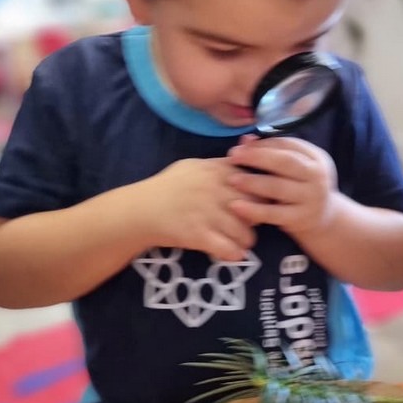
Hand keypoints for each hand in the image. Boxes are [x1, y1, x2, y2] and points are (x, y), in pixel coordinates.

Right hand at [132, 158, 255, 261]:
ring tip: (237, 240)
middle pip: (258, 209)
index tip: (255, 203)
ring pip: (247, 233)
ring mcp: (209, 213)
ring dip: (245, 240)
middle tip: (246, 224)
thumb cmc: (170, 186)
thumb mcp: (196, 166)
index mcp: (219, 171)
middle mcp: (217, 190)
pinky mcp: (199, 235)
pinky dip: (233, 254)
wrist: (141, 209)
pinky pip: (230, 250)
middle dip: (257, 219)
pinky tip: (227, 251)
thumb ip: (223, 164)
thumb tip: (250, 148)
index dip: (261, 196)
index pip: (258, 183)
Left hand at [227, 135, 337, 235]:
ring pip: (278, 188)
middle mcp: (317, 176)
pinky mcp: (301, 219)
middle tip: (233, 157)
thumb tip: (245, 139)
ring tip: (232, 180)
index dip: (263, 144)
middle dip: (257, 157)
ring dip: (253, 182)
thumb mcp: (295, 167)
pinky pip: (274, 213)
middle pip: (285, 162)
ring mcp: (311, 198)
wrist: (324, 218)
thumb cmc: (301, 186)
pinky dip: (254, 210)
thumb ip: (272, 151)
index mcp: (316, 158)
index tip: (241, 146)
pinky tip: (236, 206)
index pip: (288, 145)